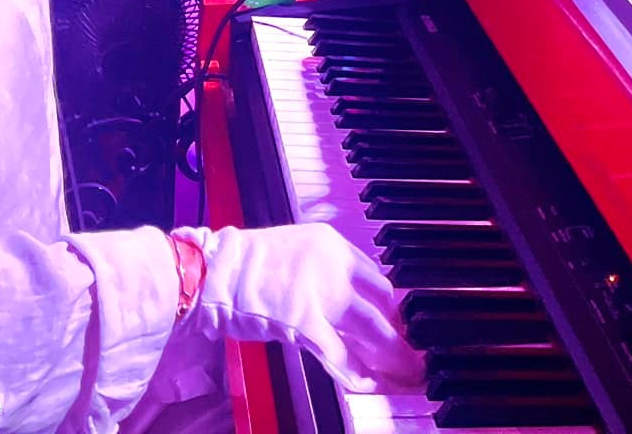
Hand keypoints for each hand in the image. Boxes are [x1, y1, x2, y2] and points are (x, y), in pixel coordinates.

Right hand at [175, 223, 424, 394]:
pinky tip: (371, 386)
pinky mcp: (302, 320)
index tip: (407, 331)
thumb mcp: (296, 256)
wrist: (212, 269)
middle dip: (405, 337)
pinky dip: (357, 373)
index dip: (397, 311)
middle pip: (385, 305)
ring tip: (409, 379)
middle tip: (419, 360)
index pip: (379, 280)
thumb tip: (353, 308)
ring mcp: (319, 292)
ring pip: (371, 331)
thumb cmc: (245, 267)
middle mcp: (333, 264)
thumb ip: (326, 276)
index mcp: (333, 245)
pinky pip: (339, 354)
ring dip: (393, 359)